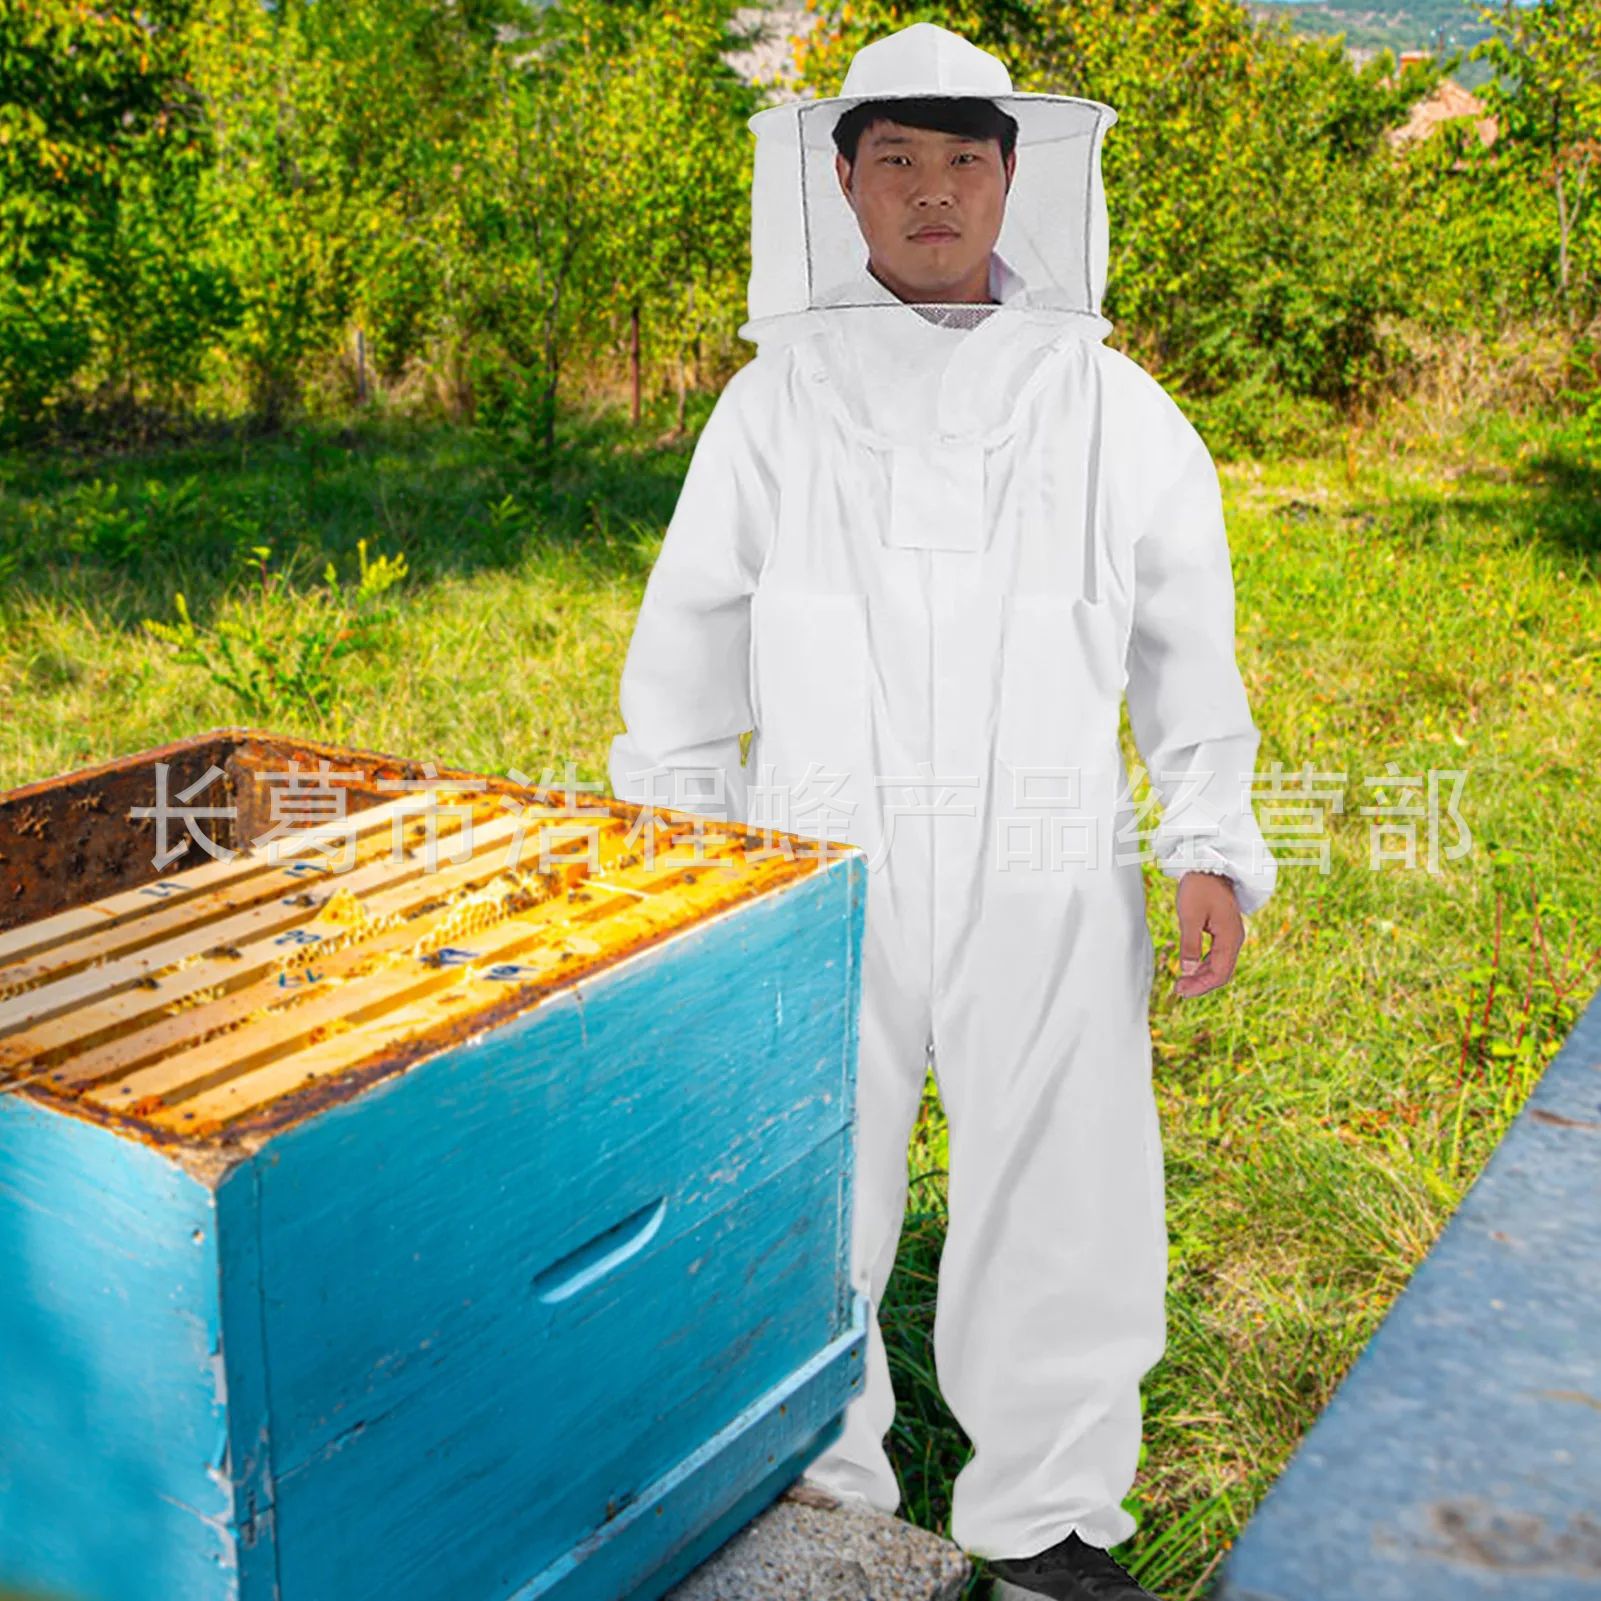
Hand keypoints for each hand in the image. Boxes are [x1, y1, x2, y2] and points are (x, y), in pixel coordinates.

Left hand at [1173, 871, 1242, 998]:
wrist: (1208, 866)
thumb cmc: (1199, 887)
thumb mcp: (1190, 916)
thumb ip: (1190, 945)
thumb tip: (1187, 971)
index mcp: (1230, 938)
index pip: (1220, 973)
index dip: (1201, 986)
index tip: (1181, 991)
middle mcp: (1234, 939)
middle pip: (1221, 972)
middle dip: (1201, 984)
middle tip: (1179, 991)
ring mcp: (1231, 936)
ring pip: (1219, 965)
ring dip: (1201, 976)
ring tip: (1182, 982)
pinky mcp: (1224, 931)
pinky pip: (1217, 955)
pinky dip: (1204, 965)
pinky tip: (1190, 969)